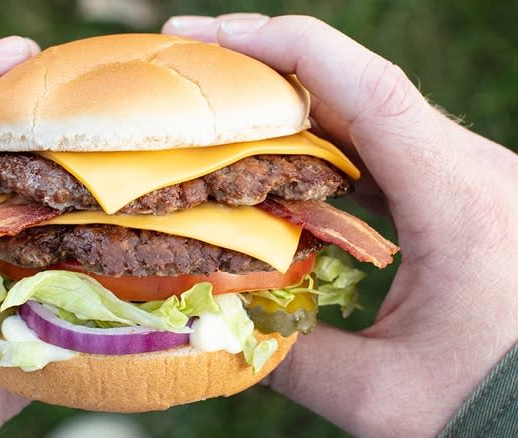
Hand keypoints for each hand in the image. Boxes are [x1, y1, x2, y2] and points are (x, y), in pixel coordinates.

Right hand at [164, 13, 517, 435]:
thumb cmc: (490, 407)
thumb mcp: (380, 396)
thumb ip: (287, 356)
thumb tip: (209, 321)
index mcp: (458, 201)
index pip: (365, 89)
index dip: (281, 46)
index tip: (204, 35)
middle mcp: (468, 170)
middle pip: (355, 89)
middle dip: (266, 69)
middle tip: (189, 71)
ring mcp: (463, 178)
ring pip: (364, 116)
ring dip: (289, 106)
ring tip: (217, 108)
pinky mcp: (453, 196)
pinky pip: (378, 150)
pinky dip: (318, 144)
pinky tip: (274, 159)